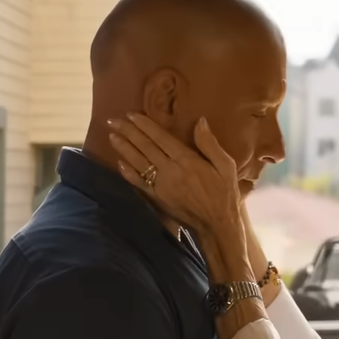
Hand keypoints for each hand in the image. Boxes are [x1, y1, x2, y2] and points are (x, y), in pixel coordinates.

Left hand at [108, 113, 240, 234]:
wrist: (217, 224)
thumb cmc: (224, 193)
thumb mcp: (226, 166)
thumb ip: (209, 144)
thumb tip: (200, 121)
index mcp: (186, 160)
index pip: (160, 138)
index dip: (145, 125)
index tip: (131, 114)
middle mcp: (170, 171)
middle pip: (145, 147)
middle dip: (128, 132)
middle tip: (113, 120)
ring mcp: (161, 185)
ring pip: (138, 163)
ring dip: (124, 148)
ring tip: (112, 136)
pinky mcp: (157, 198)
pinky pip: (139, 183)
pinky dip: (128, 173)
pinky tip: (120, 163)